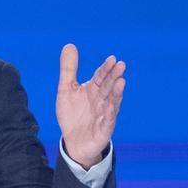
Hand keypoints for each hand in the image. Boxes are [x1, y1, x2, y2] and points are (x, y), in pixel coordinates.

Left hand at [56, 44, 125, 168]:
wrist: (73, 142)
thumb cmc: (72, 114)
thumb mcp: (66, 89)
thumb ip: (69, 69)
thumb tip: (70, 45)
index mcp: (93, 90)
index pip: (101, 77)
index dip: (106, 68)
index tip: (112, 58)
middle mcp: (101, 100)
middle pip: (108, 87)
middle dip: (113, 77)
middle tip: (120, 65)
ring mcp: (104, 115)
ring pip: (112, 102)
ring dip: (116, 93)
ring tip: (121, 82)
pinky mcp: (103, 130)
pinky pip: (107, 121)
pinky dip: (109, 114)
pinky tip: (111, 107)